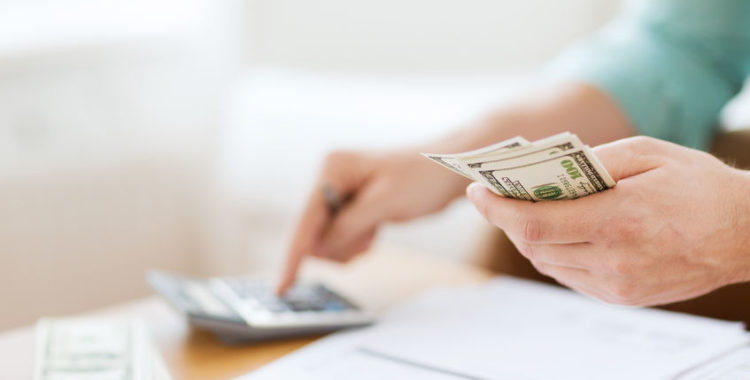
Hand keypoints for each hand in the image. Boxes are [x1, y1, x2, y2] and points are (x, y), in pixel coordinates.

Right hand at [277, 147, 468, 292]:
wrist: (448, 171)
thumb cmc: (421, 178)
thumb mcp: (384, 202)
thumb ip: (348, 225)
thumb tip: (319, 248)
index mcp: (332, 168)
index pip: (306, 219)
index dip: (294, 254)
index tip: (282, 285)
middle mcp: (329, 179)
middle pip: (313, 232)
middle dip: (340, 244)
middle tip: (369, 235)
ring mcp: (338, 193)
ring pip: (327, 240)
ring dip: (351, 244)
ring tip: (376, 228)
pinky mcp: (349, 207)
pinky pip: (340, 237)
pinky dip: (356, 242)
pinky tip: (375, 229)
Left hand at [467, 136, 749, 305]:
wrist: (746, 234)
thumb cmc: (699, 186)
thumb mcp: (648, 153)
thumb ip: (592, 161)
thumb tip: (545, 169)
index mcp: (620, 219)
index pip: (536, 223)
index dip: (498, 209)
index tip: (477, 192)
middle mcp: (615, 260)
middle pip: (534, 245)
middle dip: (508, 219)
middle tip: (496, 196)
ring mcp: (618, 285)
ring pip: (548, 264)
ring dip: (528, 237)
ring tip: (524, 210)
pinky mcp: (622, 297)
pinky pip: (569, 276)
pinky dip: (554, 253)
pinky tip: (559, 231)